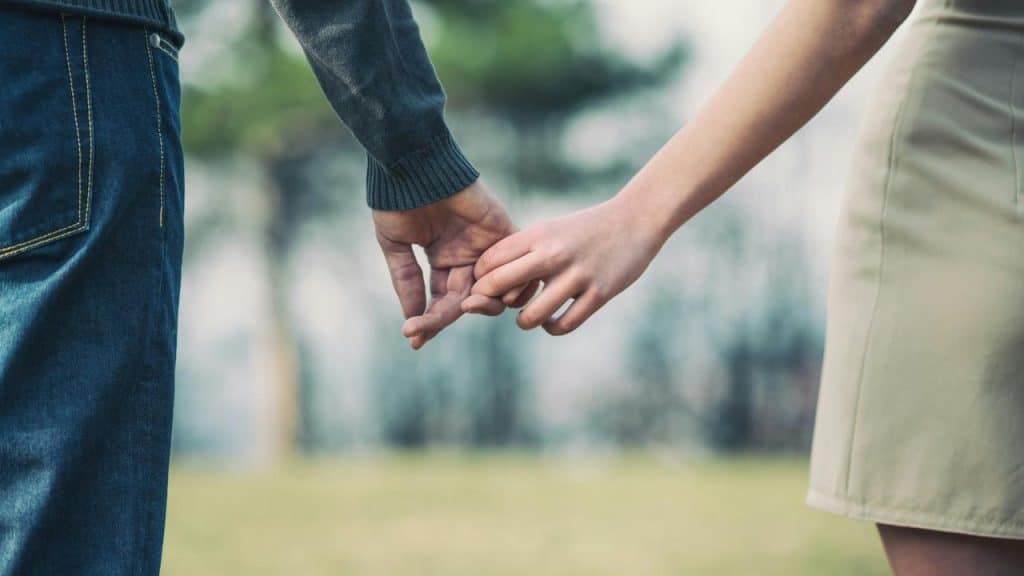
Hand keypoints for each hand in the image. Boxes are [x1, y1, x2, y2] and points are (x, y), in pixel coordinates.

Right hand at [374, 179, 535, 348]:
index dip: (429, 320)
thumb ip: (407, 280)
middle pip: (467, 301)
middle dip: (445, 317)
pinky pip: (516, 265)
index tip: (413, 338)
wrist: (414, 164)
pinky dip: (508, 284)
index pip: (441, 300)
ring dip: (480, 306)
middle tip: (426, 327)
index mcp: (442, 258)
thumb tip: (411, 319)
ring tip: (461, 308)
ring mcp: (486, 245)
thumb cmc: (399, 199)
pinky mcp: (503, 231)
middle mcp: (466, 256)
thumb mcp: (396, 244)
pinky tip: (486, 295)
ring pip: (495, 290)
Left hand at [464, 195, 662, 334]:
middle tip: (499, 305)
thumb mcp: (551, 230)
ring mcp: (577, 275)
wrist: (635, 219)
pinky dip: (553, 328)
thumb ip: (524, 250)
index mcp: (538, 235)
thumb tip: (493, 278)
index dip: (481, 279)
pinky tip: (553, 322)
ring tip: (528, 317)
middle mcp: (553, 254)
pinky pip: (564, 325)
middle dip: (491, 301)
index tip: (487, 287)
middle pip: (499, 284)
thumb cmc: (587, 228)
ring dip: (524, 322)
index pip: (490, 261)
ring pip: (531, 316)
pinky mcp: (599, 293)